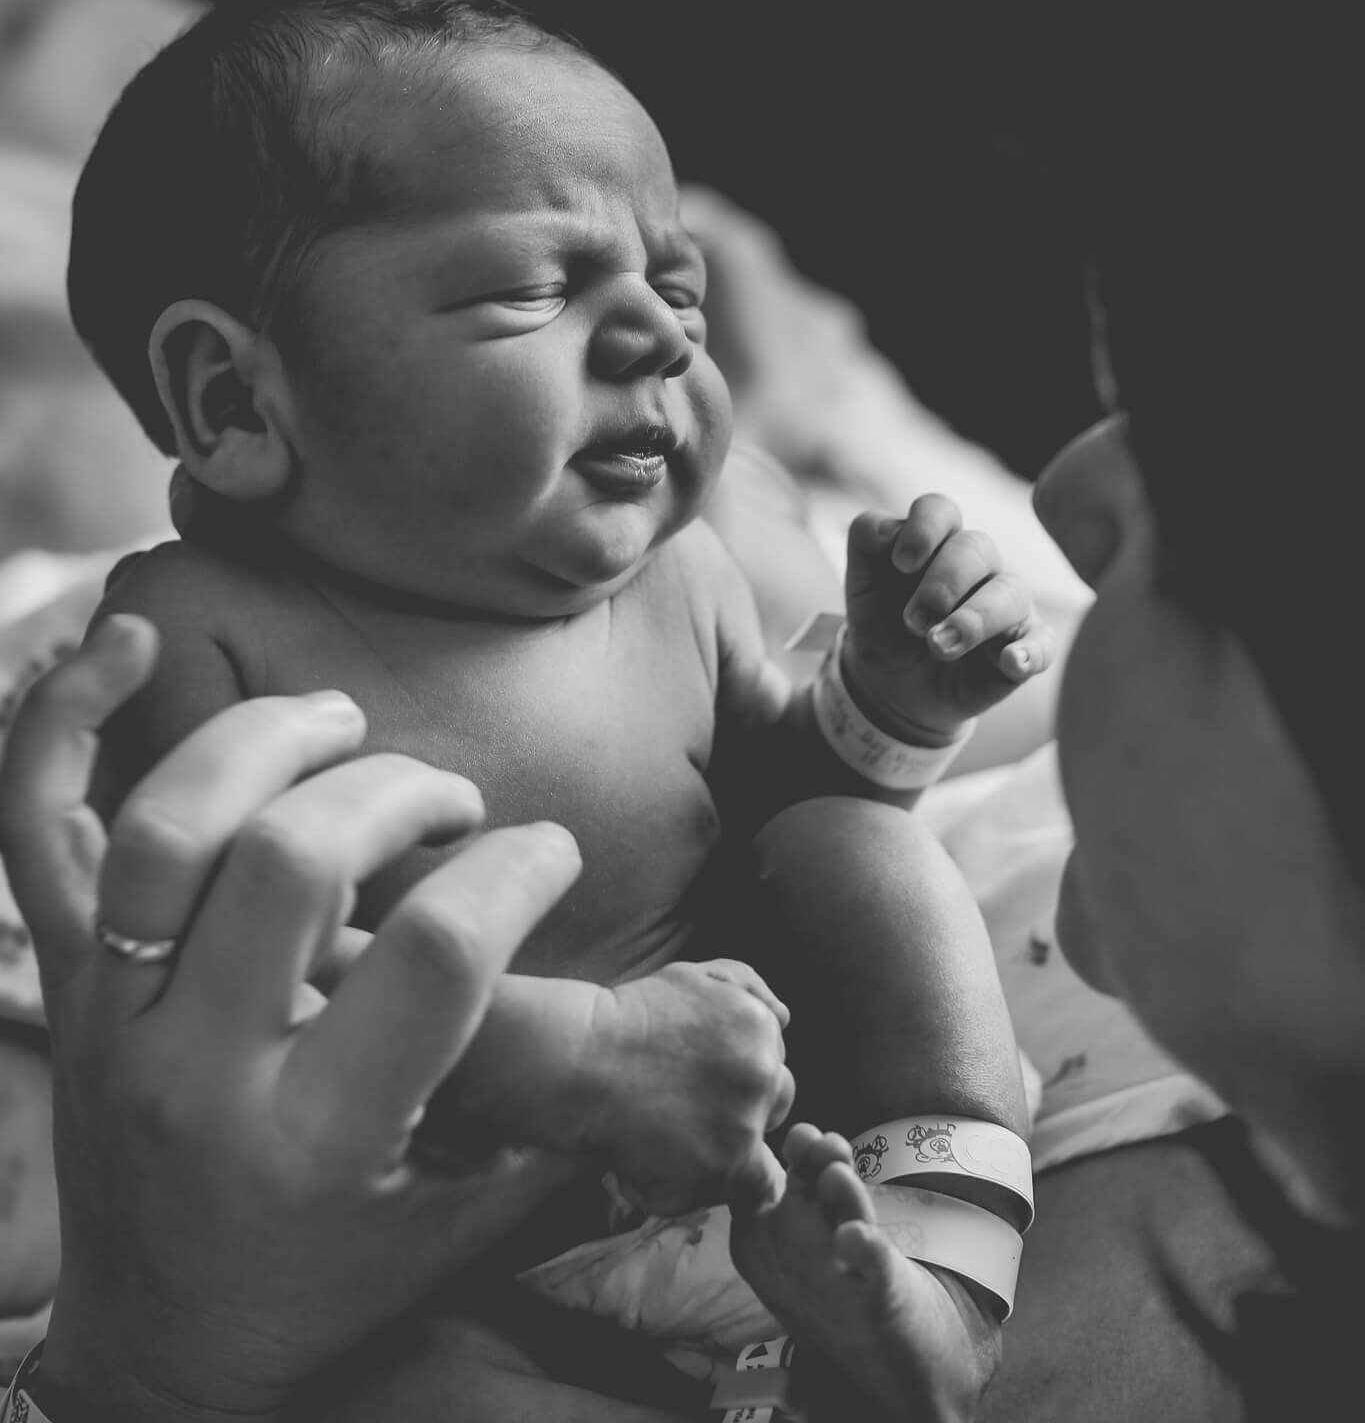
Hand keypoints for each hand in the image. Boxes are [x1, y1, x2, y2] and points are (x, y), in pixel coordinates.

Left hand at [0, 613, 582, 1420]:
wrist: (161, 1346)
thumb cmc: (335, 1273)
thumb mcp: (466, 1216)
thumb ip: (559, 1103)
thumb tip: (698, 1003)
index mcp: (319, 1141)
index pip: (437, 956)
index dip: (519, 873)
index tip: (549, 855)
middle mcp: (197, 1072)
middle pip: (293, 860)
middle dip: (403, 796)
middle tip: (456, 808)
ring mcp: (110, 1015)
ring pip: (169, 825)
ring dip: (270, 741)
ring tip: (344, 729)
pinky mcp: (62, 978)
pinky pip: (37, 827)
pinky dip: (62, 719)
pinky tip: (126, 638)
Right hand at [581, 958, 794, 1215]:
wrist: (582, 1061)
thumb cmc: (631, 1017)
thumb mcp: (693, 977)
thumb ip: (747, 987)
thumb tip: (787, 1017)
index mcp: (761, 1029)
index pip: (774, 1070)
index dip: (737, 1083)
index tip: (698, 1085)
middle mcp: (764, 1076)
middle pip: (770, 1112)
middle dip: (737, 1116)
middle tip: (684, 1112)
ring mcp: (745, 1127)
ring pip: (747, 1157)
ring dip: (715, 1156)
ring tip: (664, 1138)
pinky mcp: (721, 1172)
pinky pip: (721, 1193)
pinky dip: (688, 1187)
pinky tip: (651, 1161)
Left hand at [843, 493, 1056, 736]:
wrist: (892, 683)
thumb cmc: (884, 621)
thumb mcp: (862, 583)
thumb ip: (866, 540)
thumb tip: (887, 531)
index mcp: (938, 540)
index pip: (940, 511)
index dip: (923, 530)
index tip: (900, 564)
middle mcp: (980, 564)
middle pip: (976, 548)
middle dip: (942, 583)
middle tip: (912, 621)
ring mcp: (1007, 604)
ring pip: (1010, 592)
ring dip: (974, 619)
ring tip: (939, 646)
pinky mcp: (1025, 646)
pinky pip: (1041, 643)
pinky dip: (1029, 651)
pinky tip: (1011, 661)